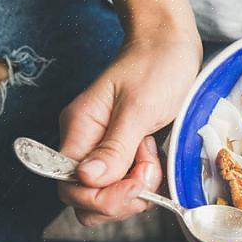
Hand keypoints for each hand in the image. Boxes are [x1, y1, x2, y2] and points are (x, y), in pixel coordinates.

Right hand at [58, 32, 201, 225]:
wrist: (172, 44)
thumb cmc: (156, 65)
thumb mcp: (138, 107)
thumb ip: (114, 147)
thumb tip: (86, 179)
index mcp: (79, 129)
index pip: (70, 186)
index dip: (102, 196)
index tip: (138, 181)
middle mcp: (86, 144)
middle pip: (86, 198)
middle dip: (121, 197)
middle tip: (149, 169)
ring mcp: (106, 150)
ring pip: (109, 195)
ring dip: (136, 189)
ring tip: (154, 156)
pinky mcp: (126, 153)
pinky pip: (127, 184)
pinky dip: (146, 181)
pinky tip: (159, 158)